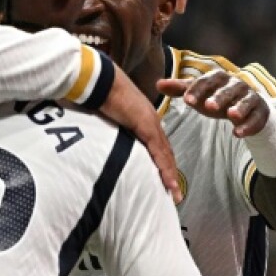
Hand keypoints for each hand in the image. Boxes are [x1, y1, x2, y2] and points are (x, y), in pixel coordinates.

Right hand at [98, 68, 181, 202]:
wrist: (100, 79)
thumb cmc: (99, 94)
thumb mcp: (107, 116)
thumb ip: (111, 128)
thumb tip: (102, 140)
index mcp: (144, 119)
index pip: (157, 146)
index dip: (163, 163)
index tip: (166, 179)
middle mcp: (151, 122)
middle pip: (165, 153)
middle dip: (170, 174)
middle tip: (175, 194)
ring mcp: (150, 124)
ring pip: (165, 156)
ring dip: (171, 177)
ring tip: (175, 195)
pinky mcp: (146, 126)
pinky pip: (158, 152)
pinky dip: (164, 170)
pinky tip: (169, 184)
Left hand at [157, 70, 269, 138]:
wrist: (244, 109)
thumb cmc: (216, 98)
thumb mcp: (199, 94)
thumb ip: (181, 89)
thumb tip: (157, 84)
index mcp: (219, 78)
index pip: (207, 80)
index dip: (197, 90)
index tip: (186, 101)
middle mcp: (237, 84)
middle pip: (228, 89)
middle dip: (219, 97)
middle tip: (208, 106)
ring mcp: (250, 97)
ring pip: (246, 101)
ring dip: (239, 108)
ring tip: (231, 116)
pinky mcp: (260, 111)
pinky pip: (256, 117)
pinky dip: (248, 126)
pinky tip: (238, 134)